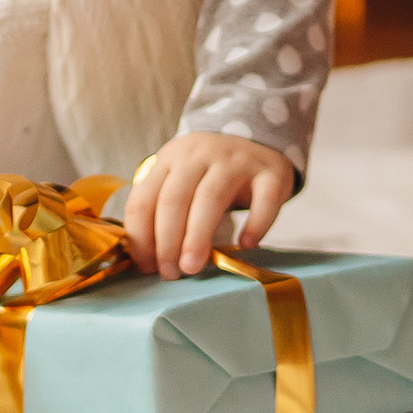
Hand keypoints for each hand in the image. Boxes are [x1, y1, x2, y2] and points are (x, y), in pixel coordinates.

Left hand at [122, 132, 293, 277]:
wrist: (256, 138)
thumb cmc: (209, 171)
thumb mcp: (179, 178)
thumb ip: (161, 209)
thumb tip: (150, 262)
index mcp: (170, 159)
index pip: (144, 199)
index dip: (141, 237)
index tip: (147, 267)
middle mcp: (200, 155)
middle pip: (175, 199)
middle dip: (167, 242)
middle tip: (170, 274)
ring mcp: (236, 161)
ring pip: (211, 197)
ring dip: (197, 237)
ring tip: (192, 267)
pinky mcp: (271, 172)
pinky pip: (264, 199)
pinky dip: (256, 223)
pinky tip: (246, 244)